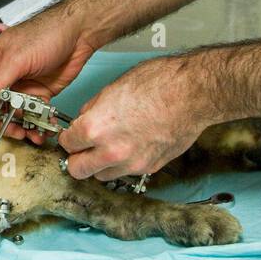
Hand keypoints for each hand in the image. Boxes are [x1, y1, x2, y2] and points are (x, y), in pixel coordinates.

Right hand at [0, 10, 93, 142]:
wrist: (79, 33)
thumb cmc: (45, 34)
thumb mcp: (15, 60)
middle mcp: (0, 76)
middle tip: (12, 131)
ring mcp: (18, 87)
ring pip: (9, 115)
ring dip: (18, 127)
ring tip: (29, 133)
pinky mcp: (36, 94)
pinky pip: (30, 115)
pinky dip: (35, 125)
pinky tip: (41, 130)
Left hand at [59, 57, 210, 180]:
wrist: (193, 94)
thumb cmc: (158, 84)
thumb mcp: (113, 88)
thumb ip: (92, 109)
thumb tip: (83, 119)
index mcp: (95, 128)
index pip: (66, 144)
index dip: (67, 138)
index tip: (71, 136)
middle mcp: (111, 152)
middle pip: (78, 170)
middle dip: (77, 158)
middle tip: (82, 148)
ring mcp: (132, 164)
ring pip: (102, 176)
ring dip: (99, 165)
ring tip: (107, 148)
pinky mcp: (150, 168)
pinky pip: (127, 173)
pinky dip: (123, 165)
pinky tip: (129, 147)